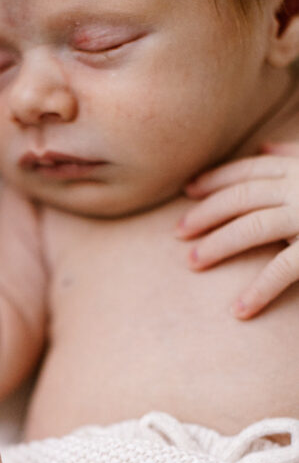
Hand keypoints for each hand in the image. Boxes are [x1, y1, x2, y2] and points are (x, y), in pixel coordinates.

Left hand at [176, 143, 298, 317]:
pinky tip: (239, 310)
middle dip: (206, 213)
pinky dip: (258, 290)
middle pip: (242, 195)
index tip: (188, 191)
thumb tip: (267, 151)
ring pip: (252, 226)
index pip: (250, 169)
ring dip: (219, 245)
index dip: (216, 178)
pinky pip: (284, 268)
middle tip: (178, 234)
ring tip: (194, 264)